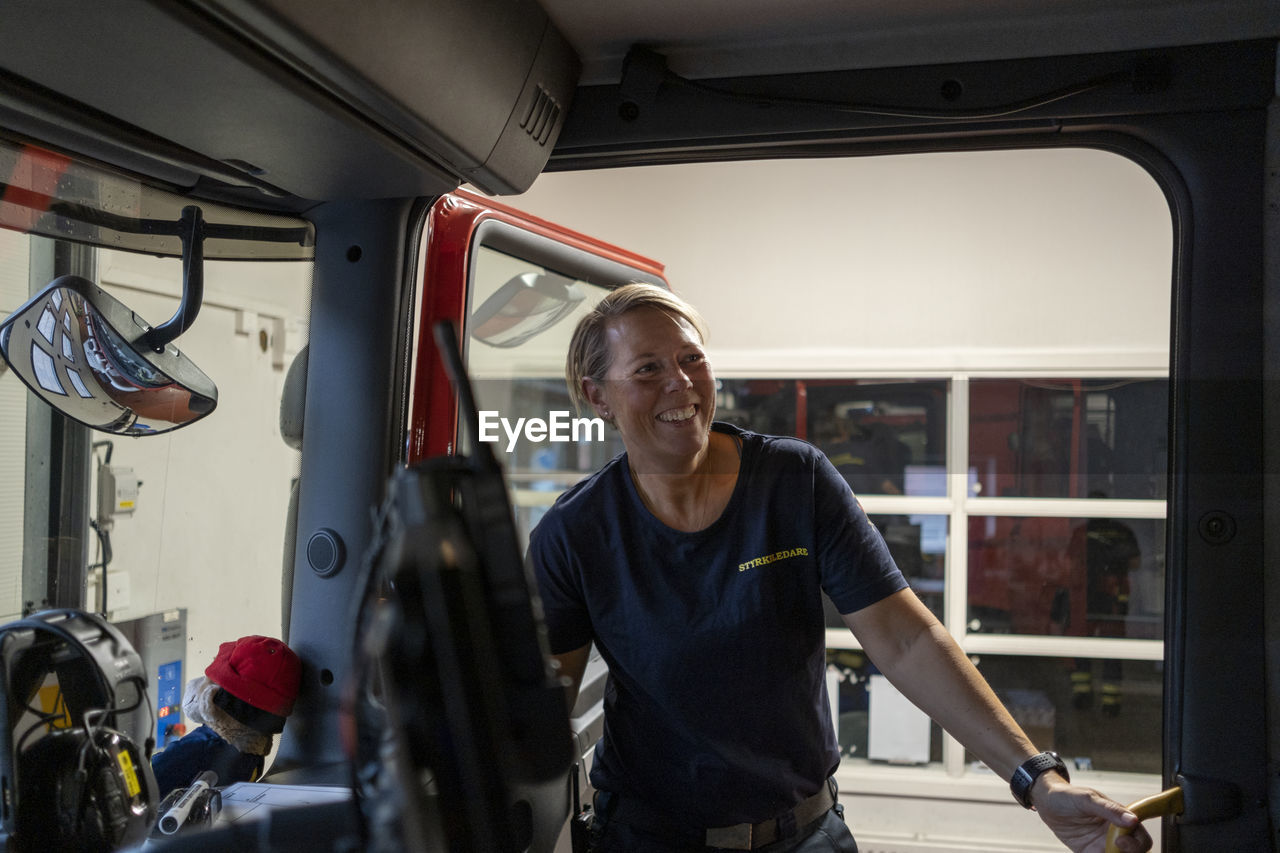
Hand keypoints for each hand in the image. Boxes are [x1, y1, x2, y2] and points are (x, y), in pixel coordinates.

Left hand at [1031, 774, 1152, 852]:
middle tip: (1112, 849)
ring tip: (1098, 852)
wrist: (1046, 803)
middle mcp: (1114, 833)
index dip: (1137, 843)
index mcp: (1119, 818)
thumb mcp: (1086, 799)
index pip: (1140, 836)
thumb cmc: (1067, 795)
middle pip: (1134, 852)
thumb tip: (1132, 819)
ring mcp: (1103, 845)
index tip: (1120, 842)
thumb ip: (1109, 809)